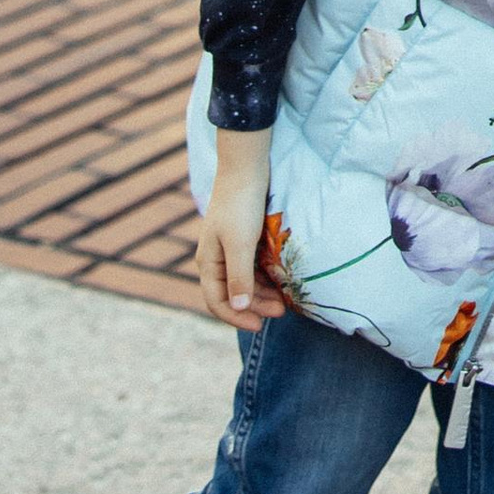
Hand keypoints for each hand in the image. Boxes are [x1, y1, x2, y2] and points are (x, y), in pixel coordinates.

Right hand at [196, 128, 282, 328]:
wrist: (247, 167)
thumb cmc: (240, 205)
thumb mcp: (240, 243)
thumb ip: (239, 276)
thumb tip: (238, 307)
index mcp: (209, 262)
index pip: (217, 302)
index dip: (236, 317)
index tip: (259, 326)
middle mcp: (217, 259)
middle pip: (233, 294)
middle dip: (255, 306)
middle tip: (282, 312)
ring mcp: (230, 250)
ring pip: (245, 282)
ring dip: (263, 294)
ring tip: (285, 301)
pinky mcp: (244, 240)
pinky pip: (253, 268)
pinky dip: (266, 278)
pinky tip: (281, 282)